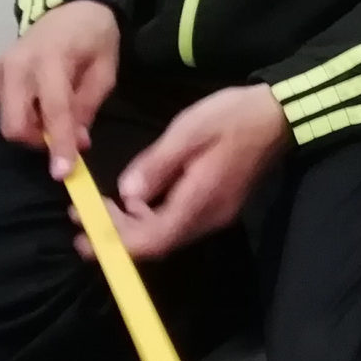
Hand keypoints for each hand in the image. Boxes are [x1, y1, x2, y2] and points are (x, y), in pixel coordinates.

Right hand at [0, 0, 119, 177]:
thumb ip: (87, 107)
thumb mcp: (104, 71)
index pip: (53, 111)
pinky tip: (39, 99)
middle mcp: (16, 65)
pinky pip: (2, 108)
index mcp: (50, 60)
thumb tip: (76, 142)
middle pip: (15, 124)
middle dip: (38, 141)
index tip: (63, 172)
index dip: (59, 145)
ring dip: (32, 127)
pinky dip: (22, 113)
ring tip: (56, 112)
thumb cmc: (93, 38)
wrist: (70, 7)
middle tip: (64, 138)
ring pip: (7, 119)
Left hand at [84, 86, 290, 260]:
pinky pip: (178, 224)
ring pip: (167, 237)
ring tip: (104, 207)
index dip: (116, 241)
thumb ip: (155, 165)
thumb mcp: (187, 132)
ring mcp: (216, 215)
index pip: (152, 240)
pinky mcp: (218, 206)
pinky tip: (138, 200)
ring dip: (132, 228)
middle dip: (117, 237)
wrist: (278, 116)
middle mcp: (208, 218)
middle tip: (82, 221)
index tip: (85, 229)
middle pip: (157, 244)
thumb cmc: (232, 118)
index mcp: (199, 200)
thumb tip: (126, 193)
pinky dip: (151, 220)